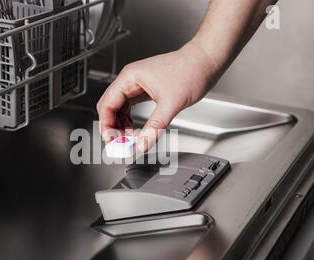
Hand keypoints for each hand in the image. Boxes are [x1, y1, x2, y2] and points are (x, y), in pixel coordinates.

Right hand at [96, 43, 217, 151]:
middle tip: (119, 144)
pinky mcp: (146, 90)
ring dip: (122, 126)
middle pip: (110, 107)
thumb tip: (142, 144)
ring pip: (120, 109)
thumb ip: (154, 127)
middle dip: (112, 127)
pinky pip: (131, 108)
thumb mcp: (171, 104)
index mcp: (130, 77)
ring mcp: (138, 85)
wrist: (206, 61)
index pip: (107, 104)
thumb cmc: (191, 71)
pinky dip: (130, 121)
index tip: (111, 140)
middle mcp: (131, 80)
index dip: (106, 125)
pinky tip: (136, 131)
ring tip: (130, 140)